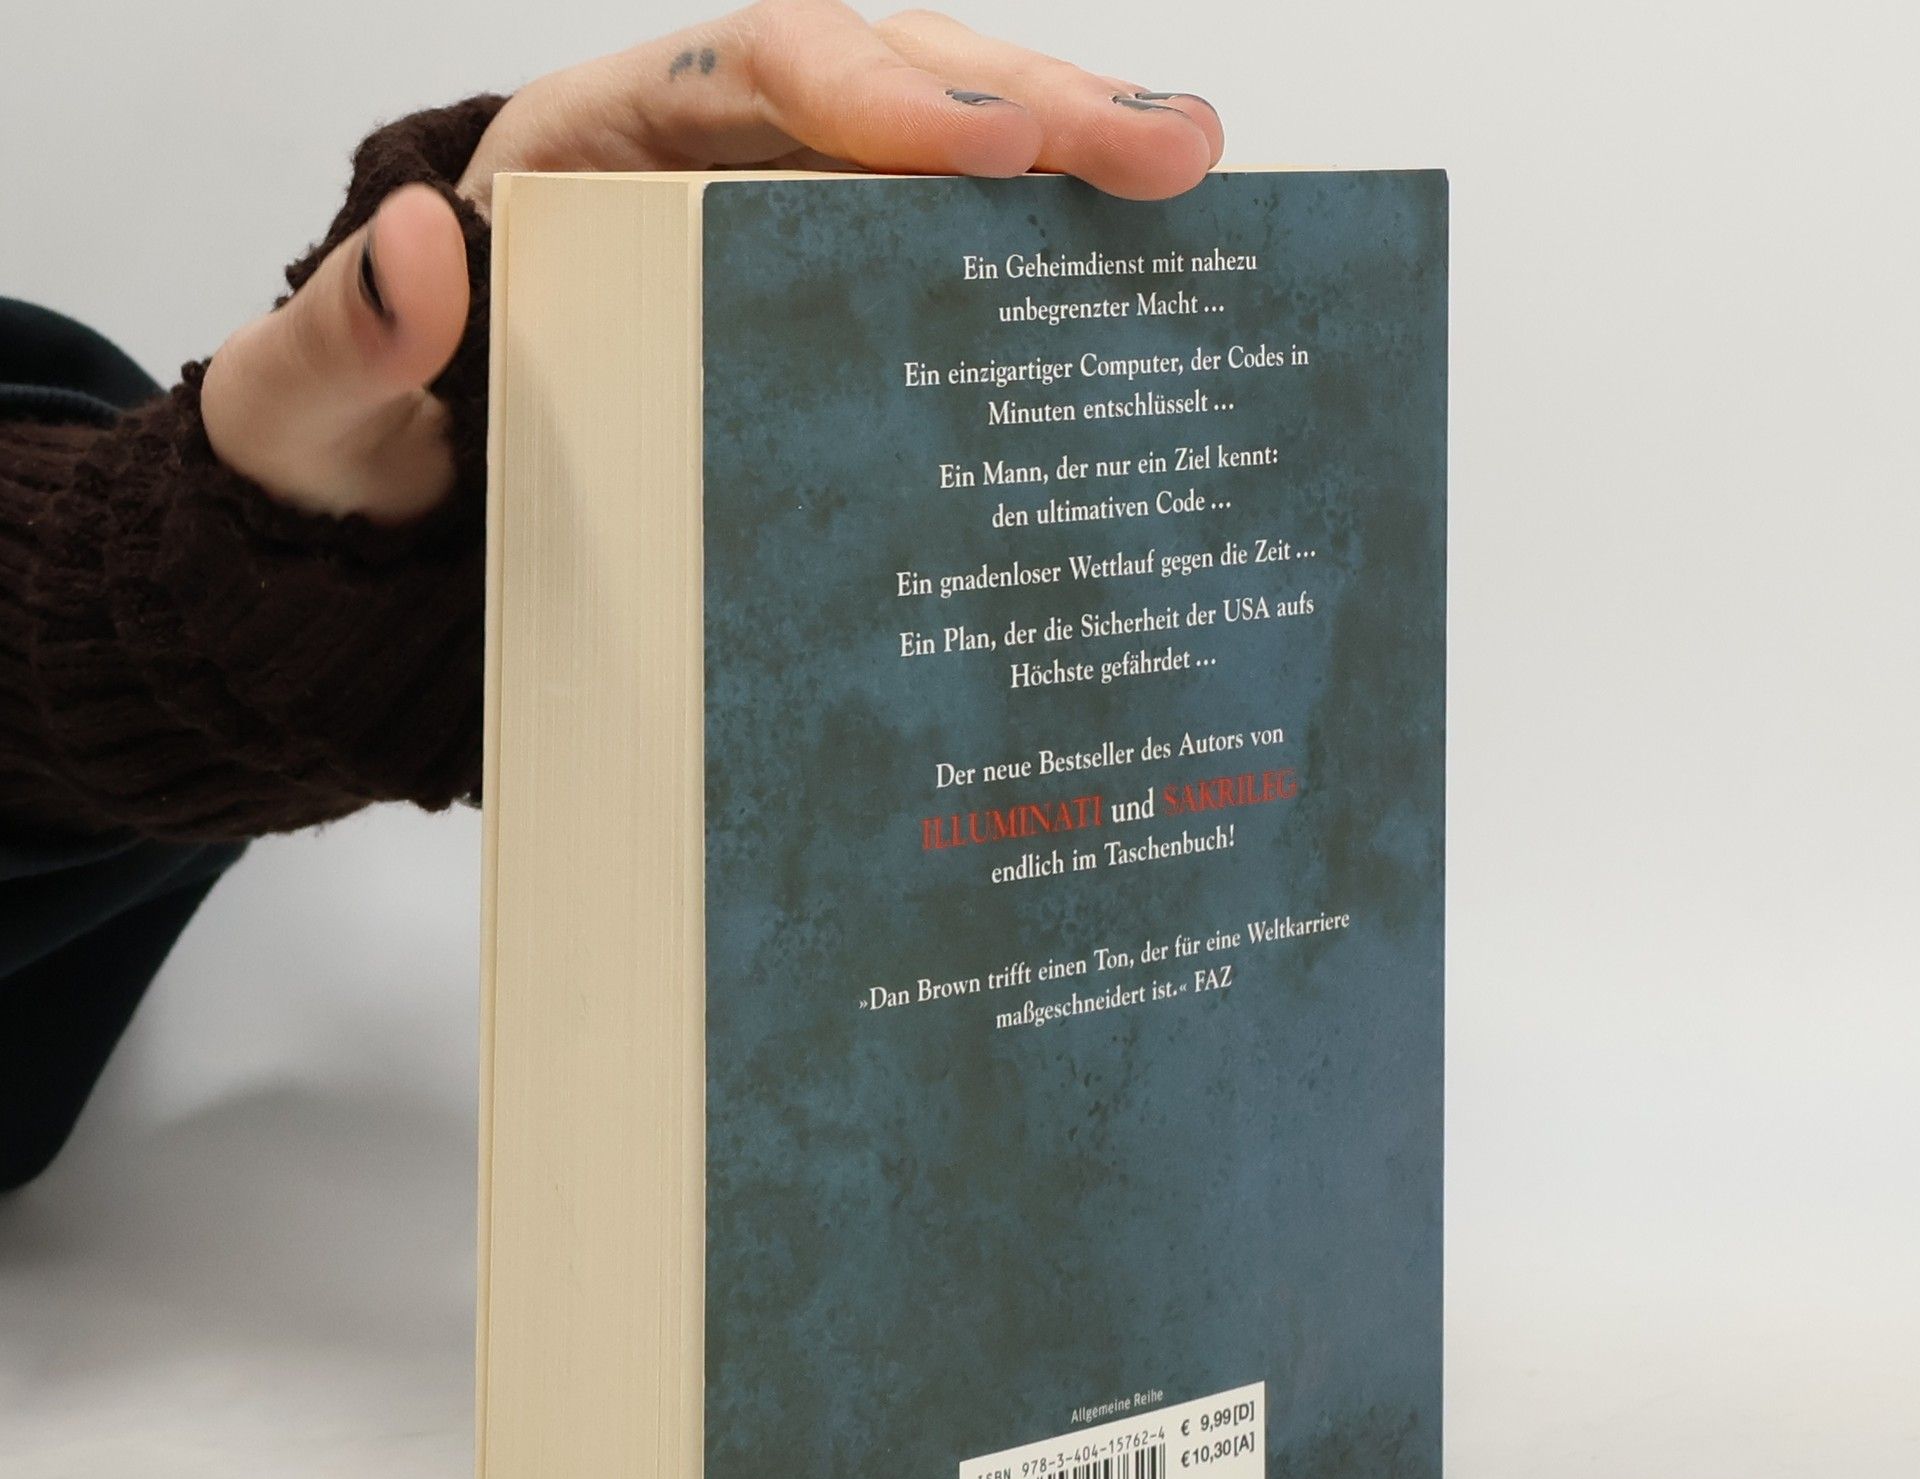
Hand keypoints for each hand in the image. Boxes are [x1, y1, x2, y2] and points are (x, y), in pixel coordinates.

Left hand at [202, 1, 1222, 525]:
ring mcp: (774, 233)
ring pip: (935, 163)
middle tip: (1168, 149)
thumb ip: (347, 339)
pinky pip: (935, 268)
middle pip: (885, 85)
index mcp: (589, 140)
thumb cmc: (350, 451)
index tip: (979, 145)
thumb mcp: (312, 406)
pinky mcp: (815, 316)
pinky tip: (1129, 286)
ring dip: (1064, 166)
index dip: (876, 95)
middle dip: (1026, 107)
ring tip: (1190, 178)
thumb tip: (417, 247)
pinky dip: (1032, 271)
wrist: (391, 527)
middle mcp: (704, 159)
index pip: (753, 73)